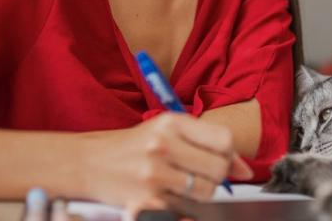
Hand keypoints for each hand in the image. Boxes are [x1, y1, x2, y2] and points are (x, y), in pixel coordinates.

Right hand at [79, 113, 252, 212]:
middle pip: (219, 168)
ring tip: (180, 184)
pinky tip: (166, 194)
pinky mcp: (146, 199)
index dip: (231, 154)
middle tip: (199, 174)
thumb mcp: (166, 132)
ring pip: (205, 191)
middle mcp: (163, 145)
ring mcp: (154, 173)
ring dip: (200, 192)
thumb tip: (244, 168)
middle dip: (216, 176)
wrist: (87, 163)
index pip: (224, 139)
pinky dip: (181, 206)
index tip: (225, 161)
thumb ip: (205, 143)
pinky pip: (184, 208)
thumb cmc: (131, 147)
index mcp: (171, 122)